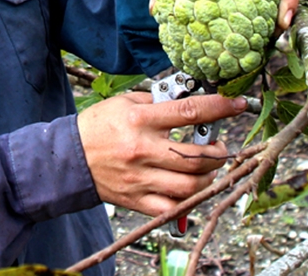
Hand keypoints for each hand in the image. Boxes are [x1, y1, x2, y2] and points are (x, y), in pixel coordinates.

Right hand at [76, 92, 244, 216]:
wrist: (68, 158)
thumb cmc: (99, 126)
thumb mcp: (125, 102)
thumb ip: (158, 101)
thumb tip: (189, 99)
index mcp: (140, 120)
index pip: (189, 112)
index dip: (219, 108)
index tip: (239, 104)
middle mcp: (143, 150)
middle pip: (196, 156)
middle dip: (218, 152)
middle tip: (219, 146)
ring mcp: (141, 178)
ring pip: (190, 186)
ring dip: (208, 177)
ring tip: (207, 168)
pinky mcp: (137, 200)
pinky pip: (172, 209)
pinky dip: (188, 201)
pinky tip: (189, 189)